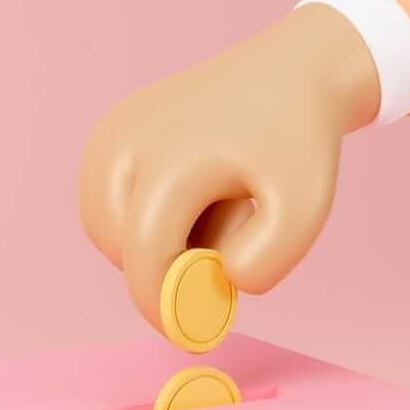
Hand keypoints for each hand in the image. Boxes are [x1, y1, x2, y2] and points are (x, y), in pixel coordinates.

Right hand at [77, 4, 382, 334]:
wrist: (289, 73)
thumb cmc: (296, 144)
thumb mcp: (306, 206)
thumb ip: (269, 258)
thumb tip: (218, 282)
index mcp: (174, 156)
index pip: (144, 253)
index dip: (160, 306)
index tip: (190, 336)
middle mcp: (127, 139)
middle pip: (120, 246)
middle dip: (164, 268)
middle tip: (222, 249)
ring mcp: (109, 133)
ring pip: (104, 229)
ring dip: (145, 245)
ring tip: (203, 218)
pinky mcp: (105, 133)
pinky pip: (103, 205)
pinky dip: (134, 221)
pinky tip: (179, 204)